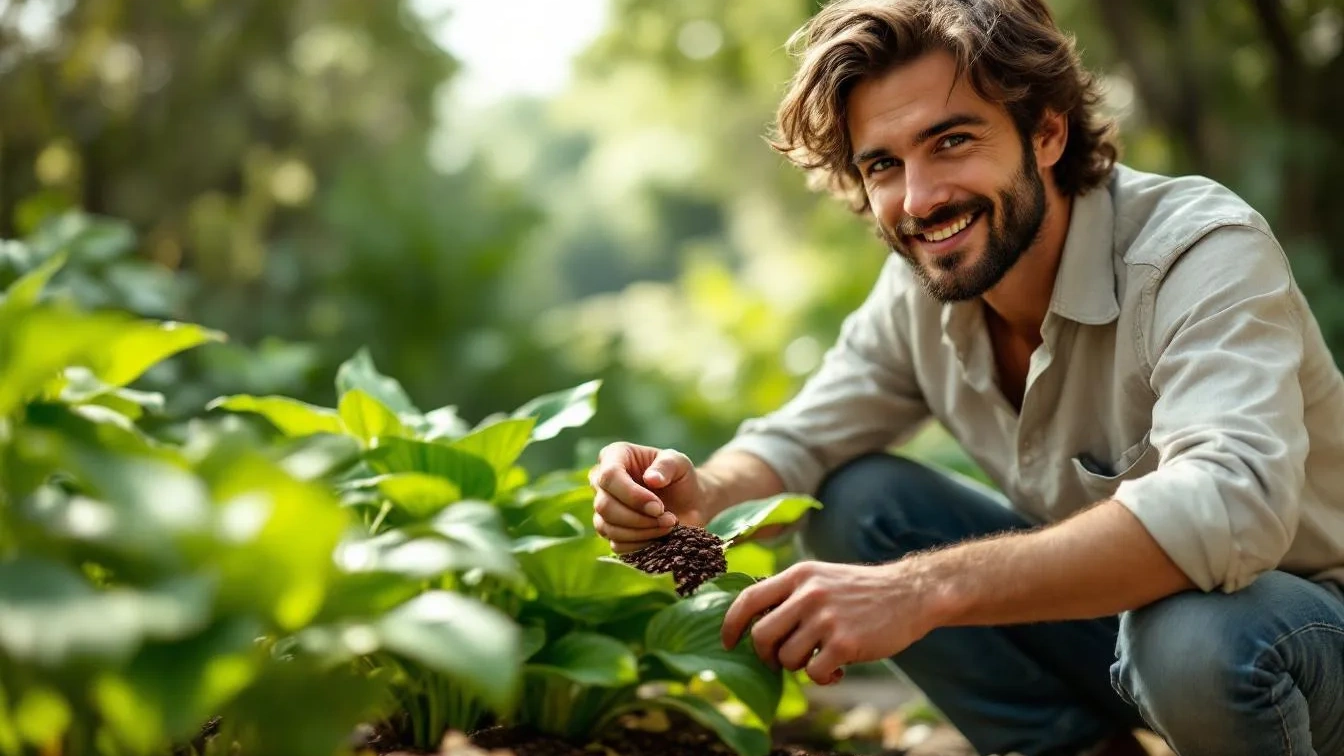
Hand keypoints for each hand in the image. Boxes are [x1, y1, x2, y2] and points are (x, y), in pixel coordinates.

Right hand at [589, 442, 711, 552]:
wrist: (689, 502)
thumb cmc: (681, 477)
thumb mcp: (679, 462)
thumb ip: (667, 466)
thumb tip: (651, 479)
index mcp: (615, 456)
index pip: (609, 476)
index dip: (632, 495)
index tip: (659, 507)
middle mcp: (602, 481)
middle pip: (604, 505)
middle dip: (639, 517)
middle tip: (669, 519)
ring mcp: (603, 508)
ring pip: (608, 527)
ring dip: (642, 532)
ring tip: (669, 526)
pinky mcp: (610, 531)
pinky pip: (617, 544)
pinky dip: (641, 544)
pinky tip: (660, 535)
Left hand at [720, 560, 941, 685]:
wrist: (909, 593)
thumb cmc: (860, 592)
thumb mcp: (821, 577)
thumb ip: (790, 593)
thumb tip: (753, 624)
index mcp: (799, 575)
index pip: (748, 599)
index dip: (731, 624)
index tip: (728, 643)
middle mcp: (808, 593)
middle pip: (761, 636)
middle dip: (766, 656)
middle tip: (781, 660)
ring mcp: (826, 618)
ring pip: (786, 658)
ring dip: (797, 667)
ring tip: (817, 660)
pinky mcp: (845, 642)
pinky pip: (813, 673)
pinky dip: (822, 678)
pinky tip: (837, 669)